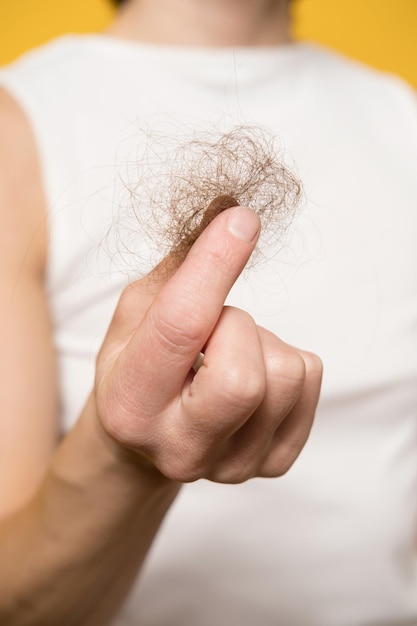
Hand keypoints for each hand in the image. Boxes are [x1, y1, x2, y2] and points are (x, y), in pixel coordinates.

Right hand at [94, 206, 321, 482]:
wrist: (149, 438)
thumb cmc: (139, 367)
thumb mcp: (134, 315)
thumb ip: (177, 269)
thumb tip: (230, 212)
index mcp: (131, 404)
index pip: (180, 329)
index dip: (214, 265)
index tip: (240, 221)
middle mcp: (180, 447)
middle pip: (244, 376)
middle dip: (237, 325)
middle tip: (216, 325)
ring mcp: (231, 464)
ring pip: (286, 374)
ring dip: (261, 341)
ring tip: (229, 352)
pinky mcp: (272, 462)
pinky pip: (311, 380)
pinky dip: (287, 358)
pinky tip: (254, 370)